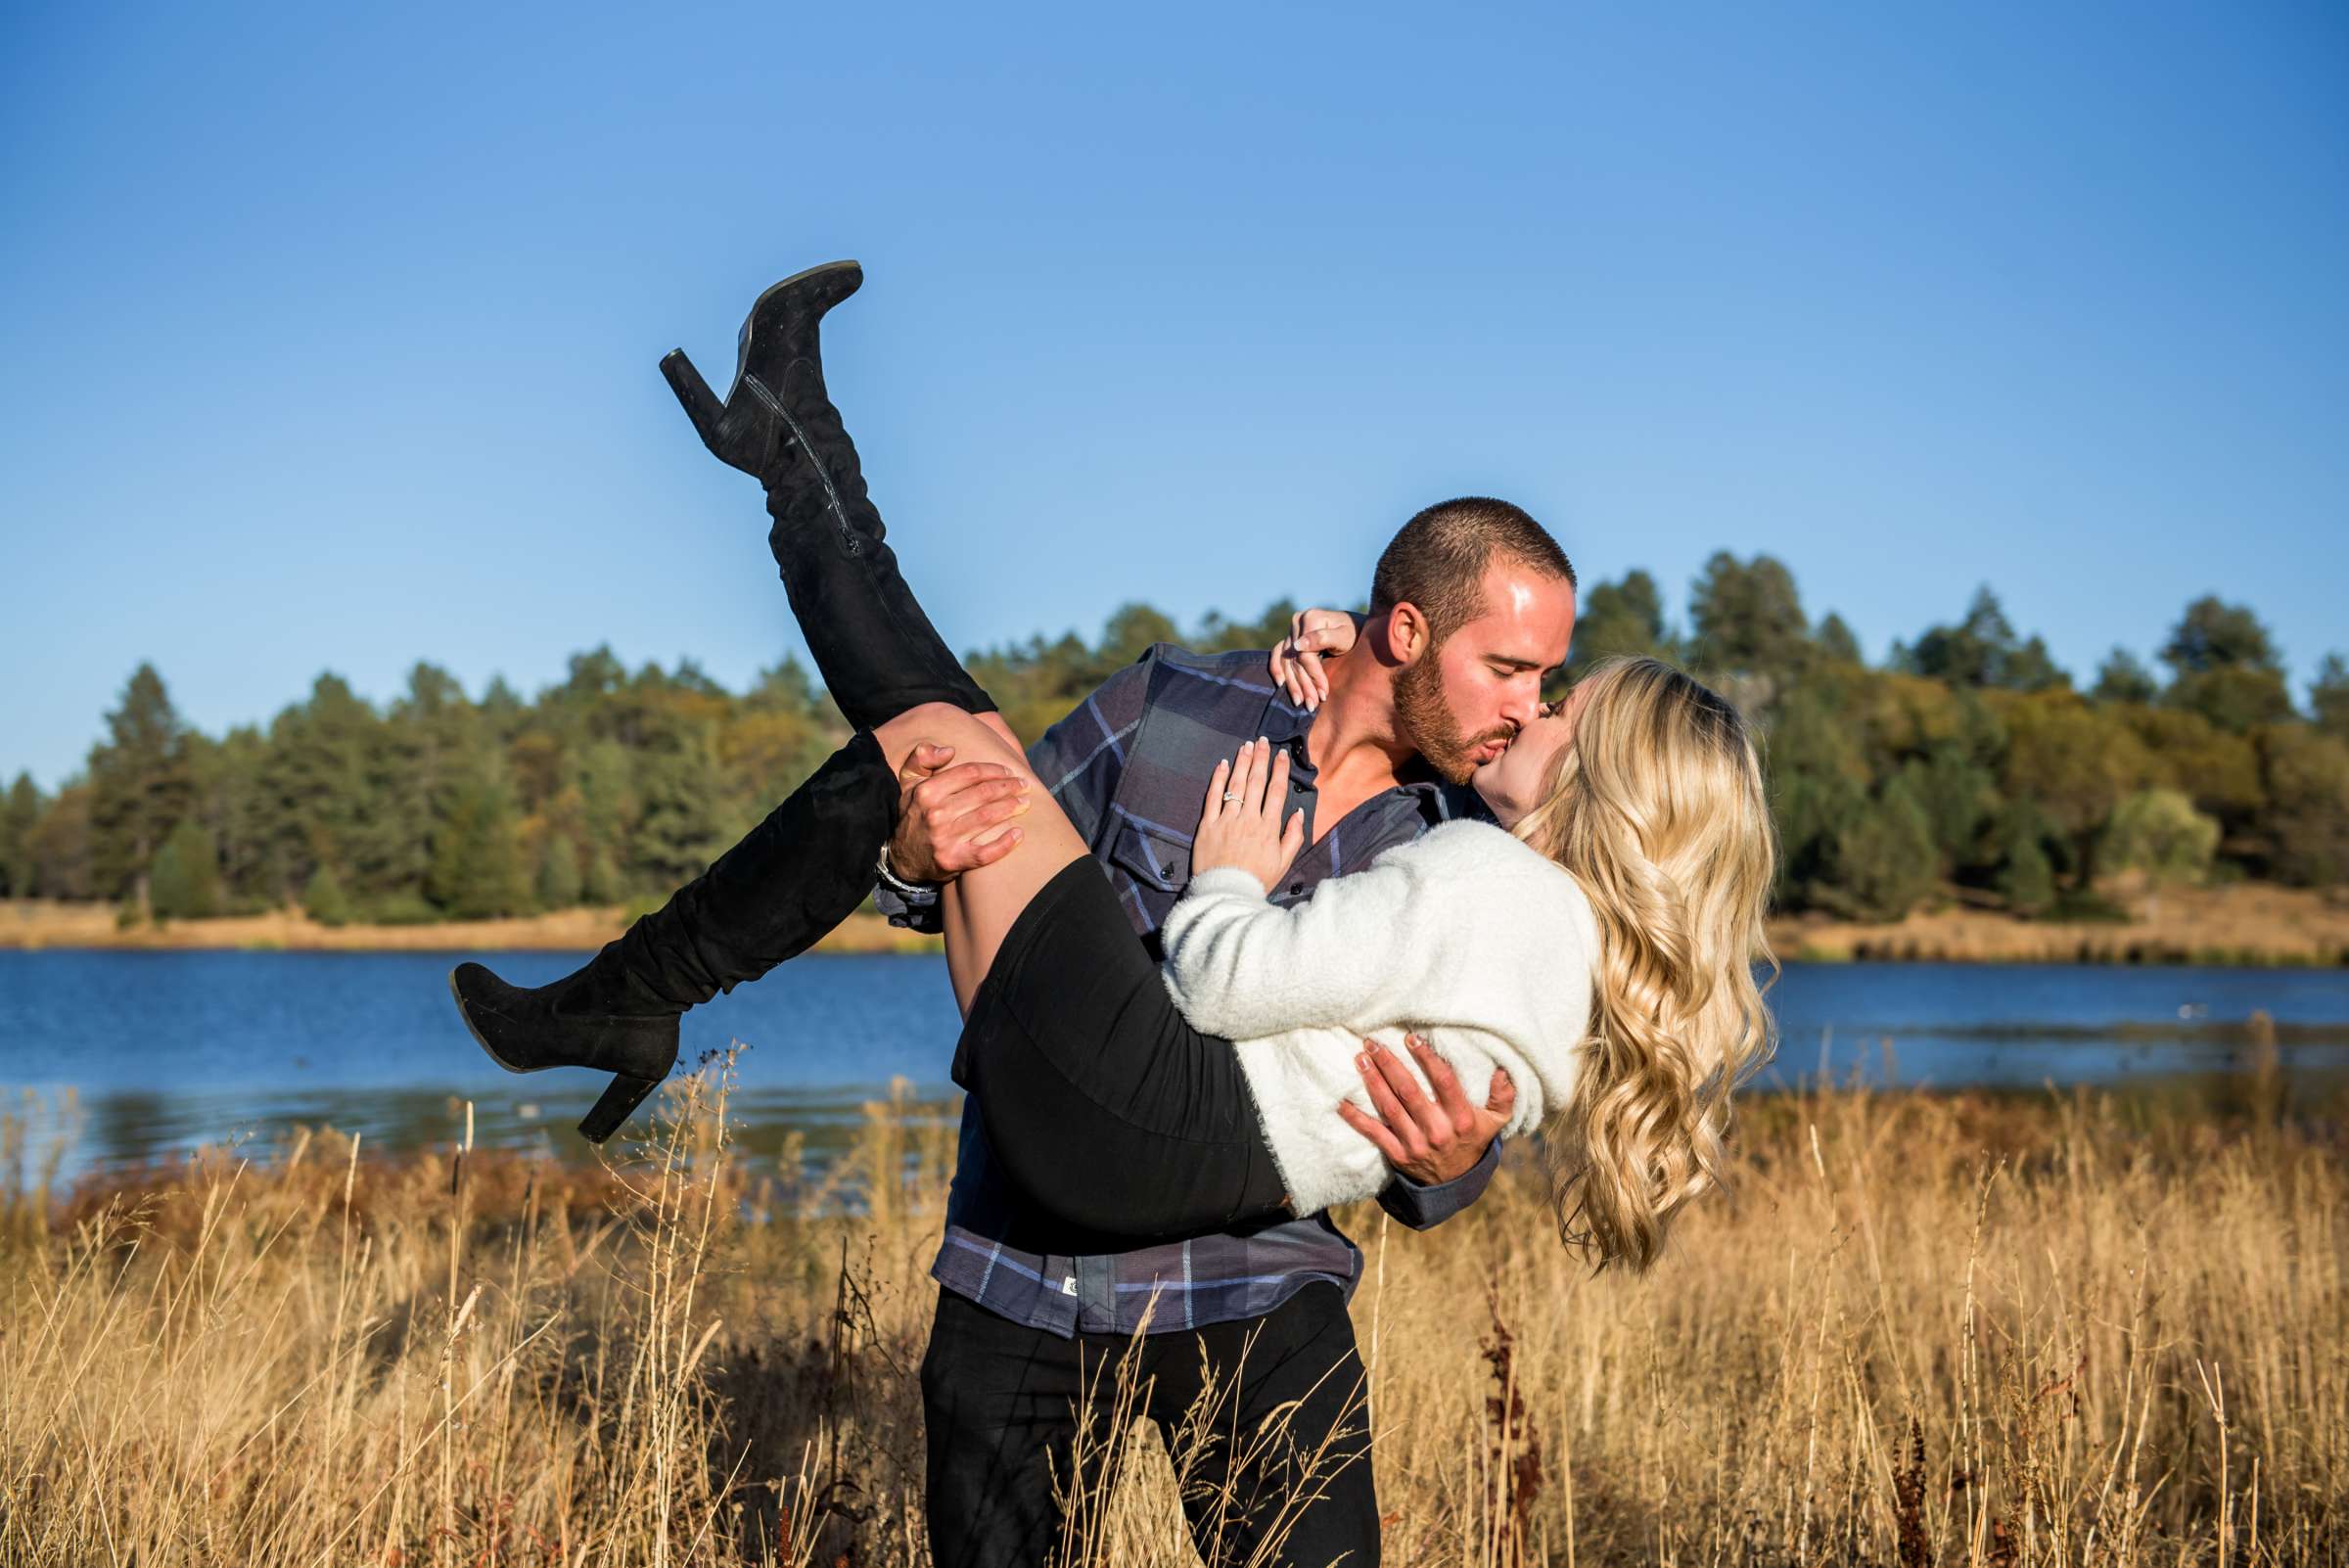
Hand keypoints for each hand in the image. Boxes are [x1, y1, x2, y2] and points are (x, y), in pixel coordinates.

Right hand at [886, 744, 1029, 883]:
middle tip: (1025, 786)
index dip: (993, 770)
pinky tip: (1018, 834)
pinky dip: (1004, 844)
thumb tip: (949, 750)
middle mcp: (935, 814)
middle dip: (1008, 787)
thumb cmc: (914, 814)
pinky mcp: (952, 861)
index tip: (1008, 771)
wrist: (901, 858)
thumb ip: (922, 759)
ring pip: (987, 818)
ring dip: (1011, 808)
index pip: (969, 773)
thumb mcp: (909, 783)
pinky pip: (984, 853)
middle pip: (982, 794)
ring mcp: (944, 839)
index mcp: (927, 791)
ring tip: (1026, 803)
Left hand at [1191, 737, 1305, 891]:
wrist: (1226, 894)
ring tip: (1246, 746)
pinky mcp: (1207, 825)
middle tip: (1262, 741)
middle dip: (1261, 759)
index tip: (1281, 755)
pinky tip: (1222, 764)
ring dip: (1242, 763)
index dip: (1280, 770)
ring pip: (1235, 785)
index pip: (1276, 792)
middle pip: (1256, 782)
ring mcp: (1226, 820)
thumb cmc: (1257, 880)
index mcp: (1268, 828)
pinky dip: (1217, 779)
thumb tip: (1299, 812)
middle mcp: (1248, 819)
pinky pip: (1213, 797)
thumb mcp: (1284, 862)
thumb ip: (1293, 836)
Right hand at [1268, 608, 1362, 710]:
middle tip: (1312, 705)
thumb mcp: (1344, 636)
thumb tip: (1298, 645)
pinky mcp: (1290, 639)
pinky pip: (1277, 654)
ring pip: (1286, 660)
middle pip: (1295, 659)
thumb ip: (1323, 638)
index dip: (1313, 675)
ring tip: (1300, 702)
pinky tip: (1280, 684)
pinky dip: (1276, 669)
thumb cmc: (1355, 634)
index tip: (1323, 694)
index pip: (1305, 654)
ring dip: (1291, 683)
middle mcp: (1297, 622)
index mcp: (1311, 618)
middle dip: (1303, 684)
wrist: (1357, 629)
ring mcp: (1292, 630)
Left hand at [1339, 1035, 1515, 1186]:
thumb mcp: (1496, 1121)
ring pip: (1390, 1107)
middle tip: (1373, 1042)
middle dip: (1389, 1064)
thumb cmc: (1473, 1139)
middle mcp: (1437, 1130)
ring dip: (1372, 1081)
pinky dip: (1356, 1118)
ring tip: (1360, 1059)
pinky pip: (1374, 1133)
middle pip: (1408, 1091)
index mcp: (1460, 1117)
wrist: (1456, 1182)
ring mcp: (1415, 1143)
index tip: (1411, 1037)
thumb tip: (1503, 1070)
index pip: (1443, 1081)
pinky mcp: (1398, 1155)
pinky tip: (1341, 1101)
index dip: (1426, 1057)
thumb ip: (1502, 1096)